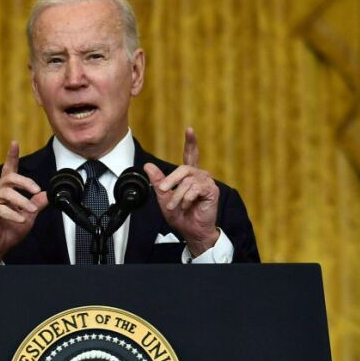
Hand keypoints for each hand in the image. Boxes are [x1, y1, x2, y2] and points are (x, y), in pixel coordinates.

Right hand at [0, 141, 48, 264]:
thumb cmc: (7, 231)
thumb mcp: (27, 216)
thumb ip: (36, 204)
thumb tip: (47, 194)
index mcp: (4, 190)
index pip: (8, 169)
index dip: (11, 156)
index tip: (15, 143)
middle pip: (10, 178)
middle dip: (25, 182)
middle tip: (36, 191)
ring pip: (6, 193)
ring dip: (22, 201)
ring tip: (31, 211)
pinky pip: (0, 208)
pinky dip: (13, 213)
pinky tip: (21, 218)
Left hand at [143, 128, 219, 255]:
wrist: (191, 231)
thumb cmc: (180, 215)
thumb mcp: (164, 197)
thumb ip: (158, 182)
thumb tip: (148, 166)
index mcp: (189, 176)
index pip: (190, 155)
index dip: (191, 142)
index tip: (189, 129)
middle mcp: (199, 176)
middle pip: (183, 169)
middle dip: (170, 180)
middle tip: (163, 191)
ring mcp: (207, 182)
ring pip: (187, 181)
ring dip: (177, 196)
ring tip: (175, 206)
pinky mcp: (212, 190)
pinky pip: (195, 189)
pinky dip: (187, 199)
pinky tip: (187, 206)